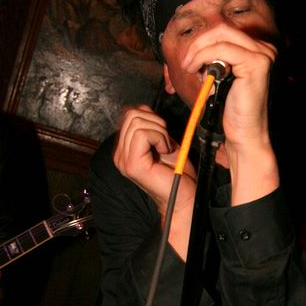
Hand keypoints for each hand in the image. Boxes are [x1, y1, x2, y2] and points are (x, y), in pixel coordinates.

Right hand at [113, 105, 196, 257]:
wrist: (184, 196)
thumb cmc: (177, 173)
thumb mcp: (163, 141)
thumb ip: (151, 126)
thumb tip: (144, 109)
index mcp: (125, 148)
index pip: (129, 114)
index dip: (151, 117)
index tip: (162, 135)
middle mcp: (120, 154)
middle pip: (131, 114)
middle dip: (154, 122)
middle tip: (164, 142)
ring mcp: (124, 160)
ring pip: (136, 122)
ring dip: (158, 132)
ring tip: (164, 148)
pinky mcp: (132, 164)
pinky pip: (142, 134)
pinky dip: (159, 138)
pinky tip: (164, 152)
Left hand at [183, 25, 278, 204]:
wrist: (244, 134)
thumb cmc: (231, 110)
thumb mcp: (219, 78)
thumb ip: (213, 59)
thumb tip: (195, 46)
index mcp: (256, 50)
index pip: (223, 32)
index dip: (201, 42)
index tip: (187, 59)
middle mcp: (264, 49)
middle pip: (222, 29)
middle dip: (197, 43)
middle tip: (185, 62)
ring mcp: (263, 55)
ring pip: (220, 35)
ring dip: (198, 50)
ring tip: (189, 67)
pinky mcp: (257, 64)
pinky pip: (221, 49)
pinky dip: (203, 57)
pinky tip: (196, 71)